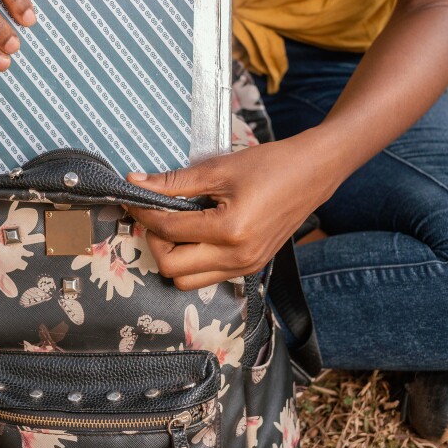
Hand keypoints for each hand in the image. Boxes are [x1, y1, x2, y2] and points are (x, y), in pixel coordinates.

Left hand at [125, 132, 338, 289]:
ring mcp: (245, 266)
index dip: (144, 213)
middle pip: (172, 269)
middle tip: (155, 215)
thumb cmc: (271, 165)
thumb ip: (173, 182)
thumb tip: (136, 184)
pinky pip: (208, 277)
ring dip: (173, 257)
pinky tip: (196, 234)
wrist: (313, 173)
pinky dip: (193, 261)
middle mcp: (237, 257)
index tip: (134, 198)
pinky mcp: (250, 267)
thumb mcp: (218, 169)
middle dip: (155, 242)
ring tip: (175, 226)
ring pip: (187, 281)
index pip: (169, 231)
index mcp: (229, 230)